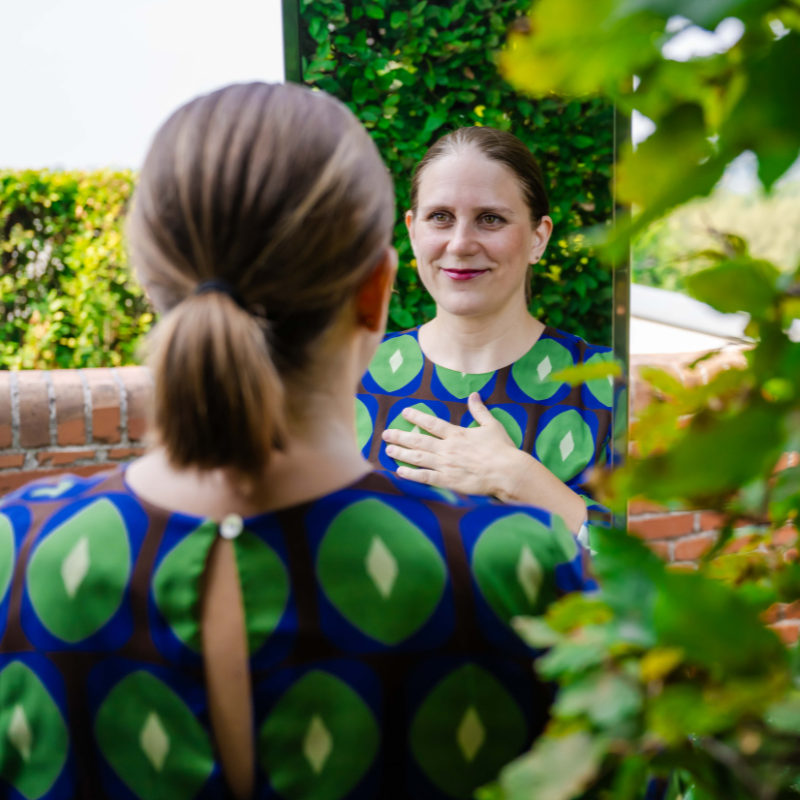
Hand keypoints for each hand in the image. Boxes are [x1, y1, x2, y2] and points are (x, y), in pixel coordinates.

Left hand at [382, 392, 528, 498]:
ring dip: (401, 453)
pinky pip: (425, 477)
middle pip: (418, 441)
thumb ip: (479, 410)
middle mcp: (447, 448)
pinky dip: (411, 474)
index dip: (416, 417)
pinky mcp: (448, 481)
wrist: (508, 472)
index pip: (432, 423)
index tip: (404, 413)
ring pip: (418, 458)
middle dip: (400, 436)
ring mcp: (446, 465)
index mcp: (457, 434)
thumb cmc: (502, 449)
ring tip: (388, 450)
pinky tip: (400, 471)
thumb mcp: (492, 425)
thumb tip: (474, 395)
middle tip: (386, 434)